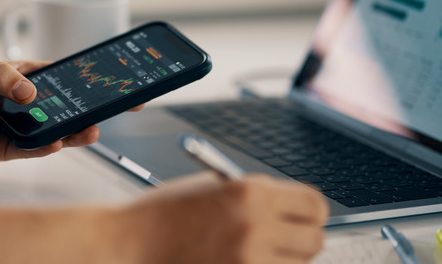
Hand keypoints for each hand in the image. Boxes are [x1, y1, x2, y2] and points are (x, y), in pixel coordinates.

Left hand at [0, 56, 125, 163]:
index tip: (115, 80)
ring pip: (53, 130)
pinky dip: (44, 147)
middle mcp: (24, 102)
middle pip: (65, 105)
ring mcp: (17, 126)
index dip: (89, 78)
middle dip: (92, 107)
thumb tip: (29, 92)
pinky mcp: (5, 148)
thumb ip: (0, 76)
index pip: (63, 76)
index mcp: (21, 76)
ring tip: (89, 130)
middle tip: (115, 108)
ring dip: (73, 130)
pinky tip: (56, 142)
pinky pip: (30, 149)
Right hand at [114, 172, 328, 263]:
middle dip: (302, 239)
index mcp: (249, 192)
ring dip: (283, 260)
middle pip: (314, 241)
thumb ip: (252, 197)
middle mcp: (255, 226)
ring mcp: (249, 260)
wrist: (130, 242)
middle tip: (283, 238)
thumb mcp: (210, 188)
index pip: (315, 205)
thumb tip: (290, 211)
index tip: (303, 216)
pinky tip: (239, 261)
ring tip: (254, 251)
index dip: (310, 211)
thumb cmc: (163, 213)